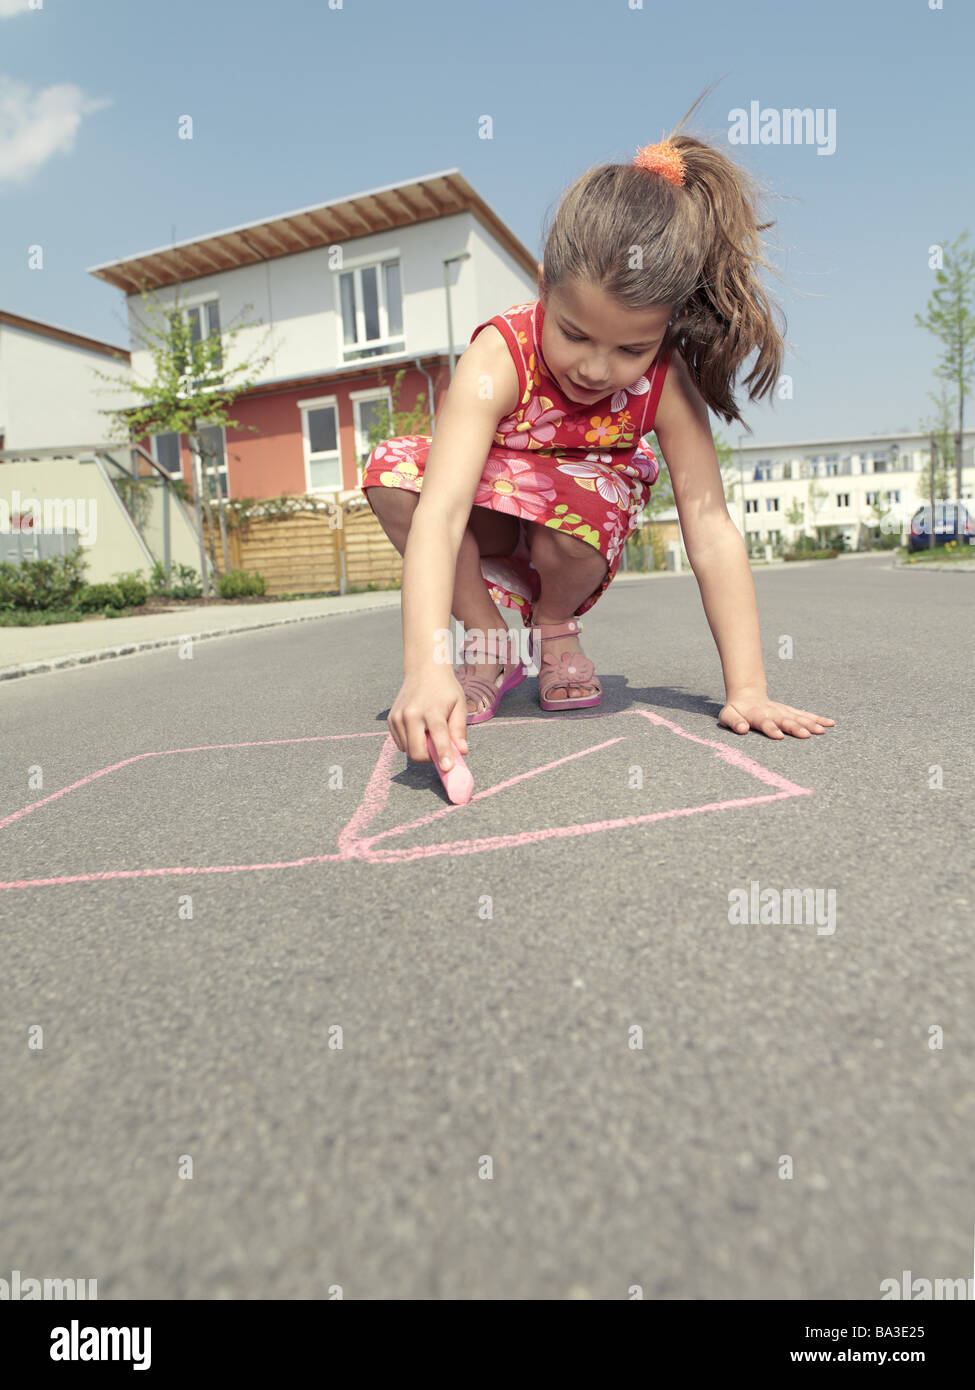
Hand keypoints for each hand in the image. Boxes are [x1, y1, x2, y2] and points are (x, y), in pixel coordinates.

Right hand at [389, 667, 469, 768]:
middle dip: (429, 758)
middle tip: (439, 750)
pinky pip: (401, 744)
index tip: (447, 768)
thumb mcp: (459, 705)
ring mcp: (398, 717)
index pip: (438, 738)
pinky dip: (411, 743)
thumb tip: (462, 751)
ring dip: (420, 749)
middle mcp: (411, 714)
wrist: (423, 669)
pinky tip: (419, 729)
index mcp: (432, 710)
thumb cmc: (445, 688)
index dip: (443, 755)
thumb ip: (459, 730)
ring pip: (408, 750)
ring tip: (429, 733)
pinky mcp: (391, 719)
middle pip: (417, 752)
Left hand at [719, 690, 835, 738]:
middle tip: (806, 735)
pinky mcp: (791, 712)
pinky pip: (806, 715)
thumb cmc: (736, 710)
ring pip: (798, 717)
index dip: (771, 729)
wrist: (746, 696)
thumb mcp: (727, 716)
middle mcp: (773, 712)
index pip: (765, 723)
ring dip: (810, 724)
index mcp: (757, 715)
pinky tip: (830, 723)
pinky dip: (818, 719)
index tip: (779, 736)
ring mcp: (784, 711)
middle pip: (785, 720)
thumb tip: (742, 728)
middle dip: (795, 727)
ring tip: (821, 731)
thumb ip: (733, 722)